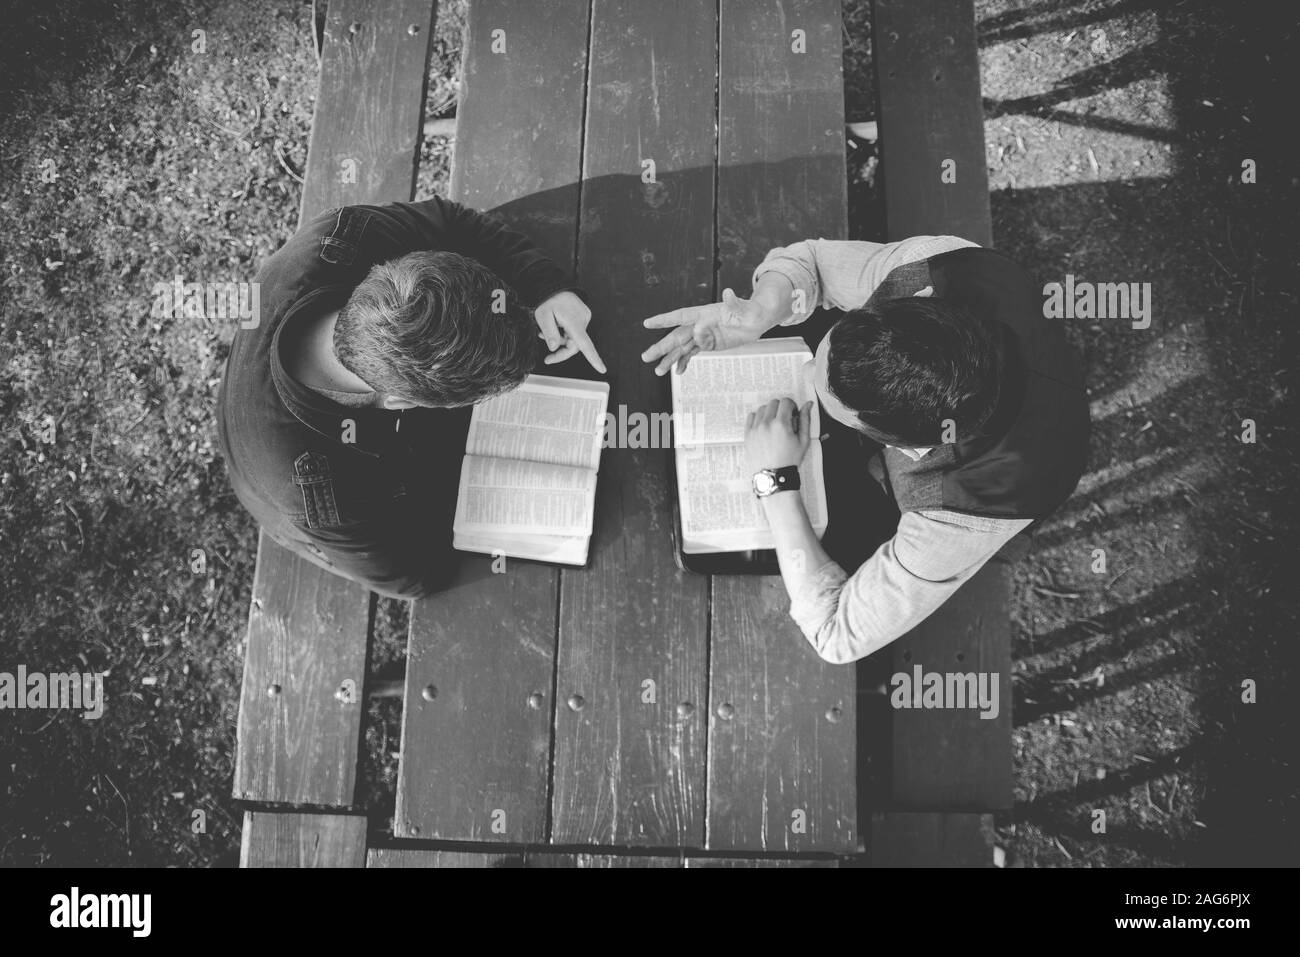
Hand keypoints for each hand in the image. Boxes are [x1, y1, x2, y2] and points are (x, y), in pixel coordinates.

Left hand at [535, 290, 605, 373]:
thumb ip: (549, 333)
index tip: (602, 369)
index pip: (585, 344)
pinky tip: (554, 328)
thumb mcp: (542, 316)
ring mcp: (584, 317)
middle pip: (576, 345)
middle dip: (562, 352)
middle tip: (548, 358)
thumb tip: (554, 348)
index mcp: (574, 320)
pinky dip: (564, 334)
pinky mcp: (583, 316)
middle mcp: (583, 319)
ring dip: (561, 341)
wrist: (554, 285)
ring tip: (544, 334)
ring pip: (574, 339)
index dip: (593, 358)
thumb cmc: (548, 300)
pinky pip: (575, 332)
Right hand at [641, 288, 768, 375]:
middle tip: (645, 357)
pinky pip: (692, 353)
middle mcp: (700, 324)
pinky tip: (678, 372)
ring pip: (681, 348)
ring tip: (657, 371)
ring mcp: (704, 335)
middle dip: (661, 347)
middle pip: (676, 336)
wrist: (758, 319)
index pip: (681, 316)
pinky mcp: (709, 344)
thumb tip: (727, 292)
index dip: (664, 320)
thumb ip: (735, 303)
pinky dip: (684, 362)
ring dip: (669, 359)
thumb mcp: (746, 308)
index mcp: (705, 313)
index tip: (647, 323)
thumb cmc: (753, 310)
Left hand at [745, 397, 812, 473]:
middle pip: (773, 403)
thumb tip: (807, 405)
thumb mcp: (803, 441)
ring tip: (774, 424)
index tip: (793, 413)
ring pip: (762, 408)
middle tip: (785, 419)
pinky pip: (751, 417)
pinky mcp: (748, 435)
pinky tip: (764, 425)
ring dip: (770, 412)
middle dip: (781, 408)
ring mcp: (755, 429)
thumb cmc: (789, 461)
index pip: (785, 401)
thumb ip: (805, 420)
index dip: (792, 406)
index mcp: (781, 424)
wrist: (774, 476)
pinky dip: (758, 417)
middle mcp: (766, 424)